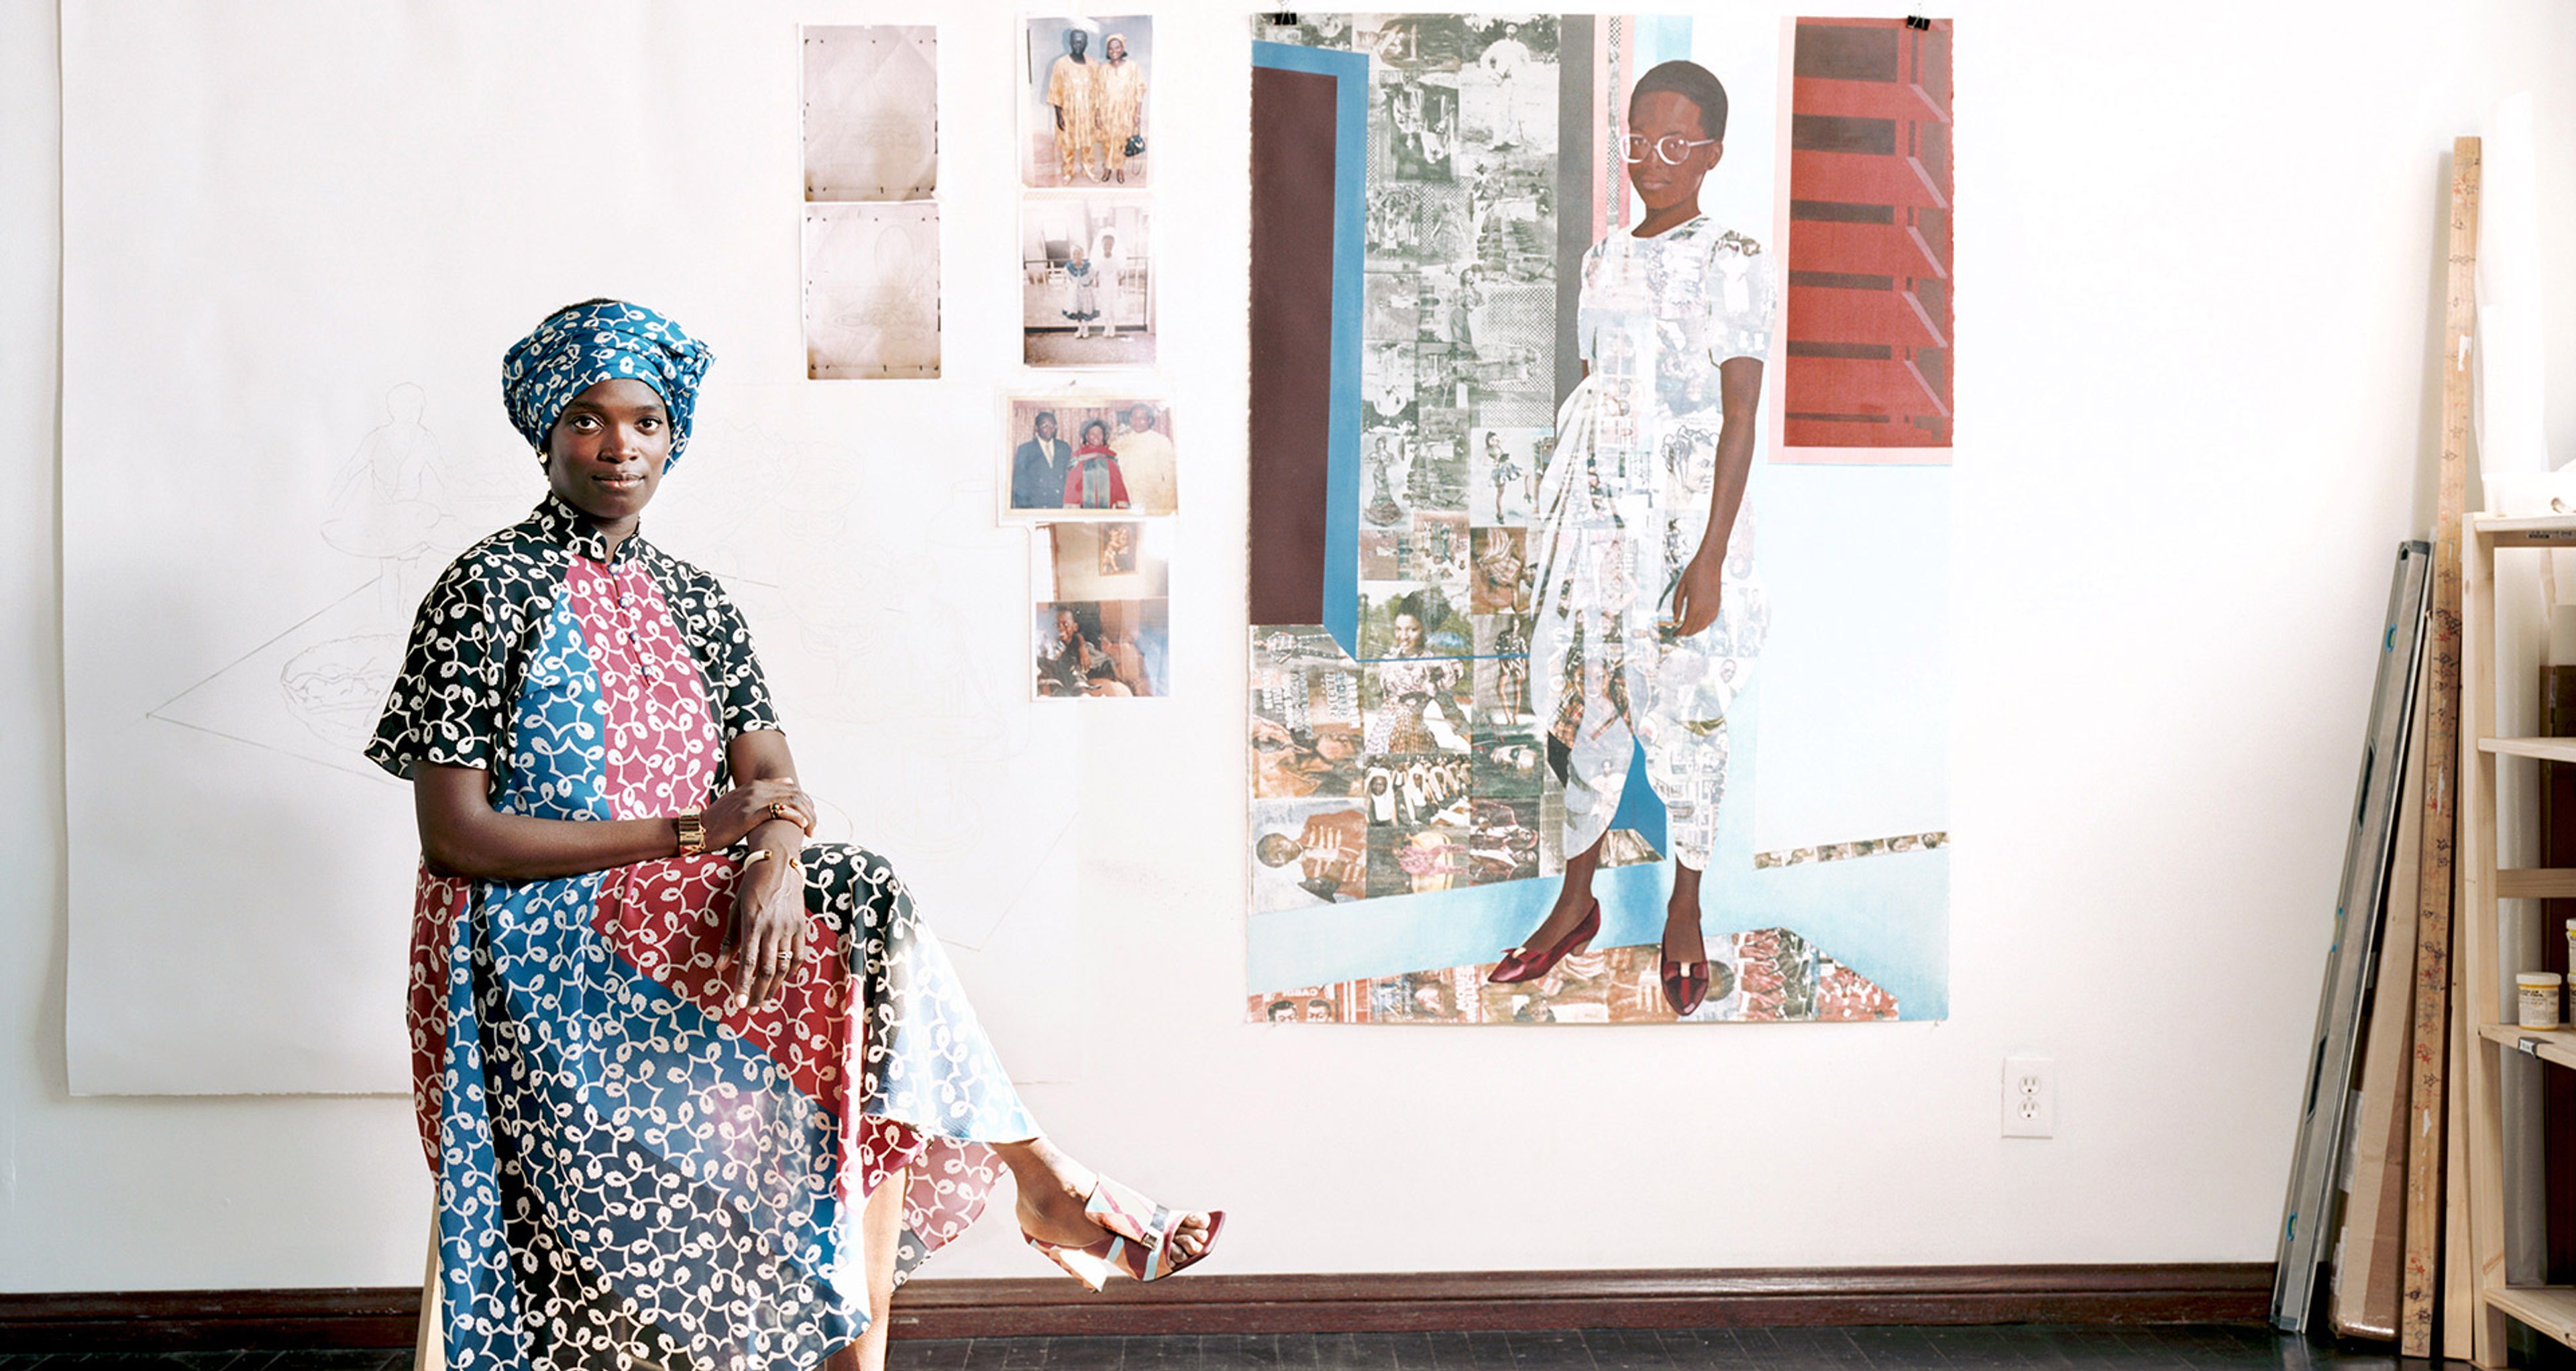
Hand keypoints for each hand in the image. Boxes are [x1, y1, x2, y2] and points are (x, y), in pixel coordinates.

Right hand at [702, 778, 814, 850]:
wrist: (698, 829)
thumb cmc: (719, 821)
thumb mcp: (740, 802)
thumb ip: (760, 795)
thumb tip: (786, 787)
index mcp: (754, 785)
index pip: (790, 788)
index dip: (804, 801)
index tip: (810, 816)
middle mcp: (755, 789)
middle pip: (793, 793)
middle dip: (808, 809)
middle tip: (815, 825)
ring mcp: (751, 800)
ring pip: (790, 800)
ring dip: (805, 814)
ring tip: (812, 828)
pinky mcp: (748, 814)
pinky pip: (778, 811)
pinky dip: (794, 816)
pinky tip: (802, 824)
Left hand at [717, 847, 806, 1012]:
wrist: (779, 864)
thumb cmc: (752, 887)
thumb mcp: (735, 910)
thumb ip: (730, 941)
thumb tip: (721, 967)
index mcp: (752, 924)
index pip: (748, 963)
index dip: (743, 986)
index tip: (738, 1003)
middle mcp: (772, 928)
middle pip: (768, 970)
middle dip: (759, 993)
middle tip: (751, 1009)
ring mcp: (790, 928)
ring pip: (784, 967)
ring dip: (774, 987)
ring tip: (765, 1000)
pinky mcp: (801, 927)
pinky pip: (799, 956)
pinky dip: (791, 971)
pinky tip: (783, 979)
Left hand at [1670, 545, 1725, 637]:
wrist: (1710, 562)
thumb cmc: (1694, 571)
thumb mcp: (1681, 587)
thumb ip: (1677, 605)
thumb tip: (1675, 619)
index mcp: (1695, 605)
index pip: (1686, 626)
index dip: (1679, 632)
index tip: (1674, 633)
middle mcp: (1706, 609)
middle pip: (1695, 629)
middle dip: (1686, 633)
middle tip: (1679, 632)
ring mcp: (1713, 607)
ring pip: (1703, 626)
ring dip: (1694, 630)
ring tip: (1686, 628)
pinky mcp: (1717, 604)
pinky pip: (1710, 620)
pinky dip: (1703, 624)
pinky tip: (1697, 622)